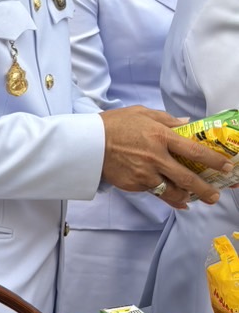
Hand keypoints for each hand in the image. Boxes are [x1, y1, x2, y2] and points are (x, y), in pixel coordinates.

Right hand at [100, 107, 221, 209]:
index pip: (194, 151)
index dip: (213, 161)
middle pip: (187, 178)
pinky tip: (175, 200)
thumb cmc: (114, 124)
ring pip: (172, 192)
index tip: (226, 167)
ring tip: (193, 199)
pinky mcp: (134, 185)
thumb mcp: (142, 113)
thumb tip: (187, 124)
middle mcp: (155, 158)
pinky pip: (155, 193)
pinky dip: (167, 198)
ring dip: (186, 197)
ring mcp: (144, 174)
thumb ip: (166, 119)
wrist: (87, 143)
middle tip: (214, 196)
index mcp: (160, 136)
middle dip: (205, 190)